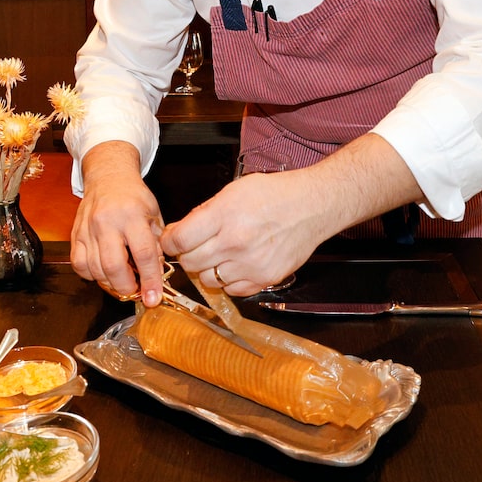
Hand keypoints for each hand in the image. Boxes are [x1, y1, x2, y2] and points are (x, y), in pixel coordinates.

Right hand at [71, 141, 166, 306]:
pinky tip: (105, 271)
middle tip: (136, 291)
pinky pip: (80, 265)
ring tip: (124, 281)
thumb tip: (157, 275)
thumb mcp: (154, 214)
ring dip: (111, 284)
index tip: (153, 297)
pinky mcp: (75, 234)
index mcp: (132, 214)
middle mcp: (107, 222)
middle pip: (114, 266)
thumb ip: (157, 244)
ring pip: (95, 269)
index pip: (143, 254)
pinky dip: (93, 275)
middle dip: (127, 287)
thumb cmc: (133, 196)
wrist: (108, 178)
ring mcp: (88, 229)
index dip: (150, 280)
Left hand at [160, 169, 320, 296]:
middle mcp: (235, 243)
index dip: (169, 242)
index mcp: (224, 216)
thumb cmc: (275, 194)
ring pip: (207, 280)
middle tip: (194, 246)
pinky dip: (228, 280)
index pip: (179, 241)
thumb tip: (178, 231)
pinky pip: (231, 290)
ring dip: (207, 269)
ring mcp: (250, 264)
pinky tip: (235, 264)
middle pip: (190, 263)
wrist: (312, 206)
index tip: (171, 241)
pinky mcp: (264, 279)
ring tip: (218, 253)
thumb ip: (203, 213)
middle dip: (187, 255)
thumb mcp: (233, 191)